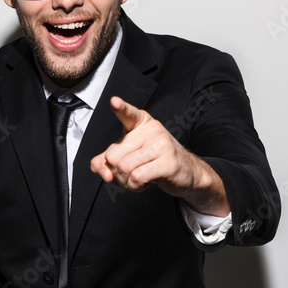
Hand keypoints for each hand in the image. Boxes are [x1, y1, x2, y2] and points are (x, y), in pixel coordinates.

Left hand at [90, 96, 229, 215]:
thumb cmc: (153, 160)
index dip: (121, 108)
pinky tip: (145, 182)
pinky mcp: (169, 163)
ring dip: (126, 181)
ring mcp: (162, 145)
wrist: (185, 171)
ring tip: (138, 177)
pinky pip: (138, 177)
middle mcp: (152, 130)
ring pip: (124, 168)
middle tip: (130, 172)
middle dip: (116, 171)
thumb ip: (106, 161)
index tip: (114, 101)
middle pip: (113, 155)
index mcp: (140, 123)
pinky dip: (136, 185)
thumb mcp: (127, 155)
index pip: (128, 114)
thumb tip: (102, 171)